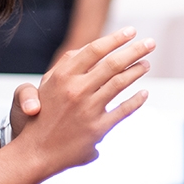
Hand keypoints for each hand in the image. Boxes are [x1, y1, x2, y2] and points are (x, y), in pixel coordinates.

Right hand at [11, 26, 152, 177]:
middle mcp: (76, 90)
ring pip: (120, 83)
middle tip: (150, 43)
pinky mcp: (97, 129)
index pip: (94, 50)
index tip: (131, 31)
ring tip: (146, 64)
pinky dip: (136, 100)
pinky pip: (123, 110)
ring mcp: (88, 109)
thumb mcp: (47, 85)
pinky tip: (144, 94)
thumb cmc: (41, 116)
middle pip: (113, 63)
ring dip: (137, 71)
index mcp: (63, 76)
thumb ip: (66, 66)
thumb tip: (88, 50)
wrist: (34, 153)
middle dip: (135, 50)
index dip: (115, 38)